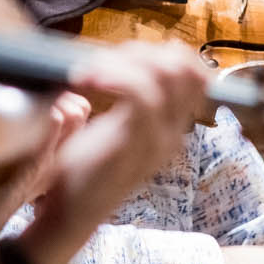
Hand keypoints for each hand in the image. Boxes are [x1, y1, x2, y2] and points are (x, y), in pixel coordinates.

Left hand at [14, 42, 213, 263]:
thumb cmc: (83, 168)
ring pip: (166, 75)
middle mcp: (173, 130)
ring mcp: (158, 138)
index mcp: (169, 124)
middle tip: (102, 63)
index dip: (163, 51)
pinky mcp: (136, 144)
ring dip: (125, 60)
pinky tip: (85, 78)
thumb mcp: (112, 126)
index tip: (122, 55)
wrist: (69, 212)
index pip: (194, 72)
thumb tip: (122, 57)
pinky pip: (142, 94)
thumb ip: (125, 98)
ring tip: (90, 72)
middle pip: (185, 68)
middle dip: (142, 51)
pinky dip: (114, 75)